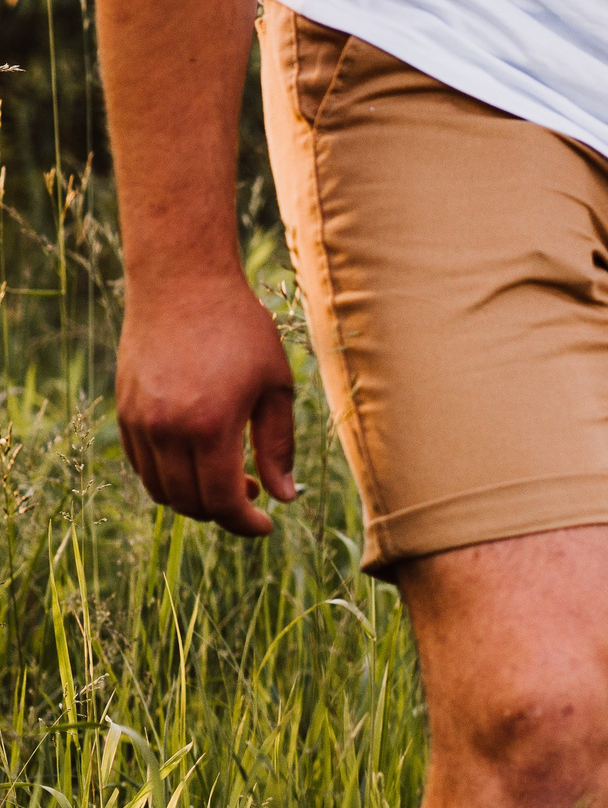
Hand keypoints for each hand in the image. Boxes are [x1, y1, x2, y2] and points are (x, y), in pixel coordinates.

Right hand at [114, 269, 297, 536]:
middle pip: (190, 503)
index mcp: (209, 426)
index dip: (245, 524)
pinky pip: (142, 465)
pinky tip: (198, 461)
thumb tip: (284, 497)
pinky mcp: (124, 410)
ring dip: (195, 498)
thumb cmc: (240, 330)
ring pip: (162, 489)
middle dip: (224, 513)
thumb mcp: (275, 387)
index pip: (222, 502)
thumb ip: (278, 447)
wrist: (182, 282)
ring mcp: (139, 420)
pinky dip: (169, 478)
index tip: (266, 525)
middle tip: (253, 496)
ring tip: (229, 478)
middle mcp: (166, 429)